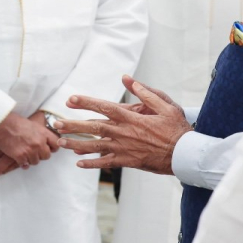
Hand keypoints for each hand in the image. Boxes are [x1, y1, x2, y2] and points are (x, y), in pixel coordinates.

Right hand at [0, 112, 58, 176]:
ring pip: (35, 161)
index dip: (51, 147)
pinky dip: (21, 162)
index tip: (47, 148)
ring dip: (30, 159)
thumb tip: (42, 141)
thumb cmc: (14, 122)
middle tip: (32, 151)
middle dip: (40, 155)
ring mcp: (30, 150)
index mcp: (43, 133)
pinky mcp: (20, 156)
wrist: (1, 124)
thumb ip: (39, 133)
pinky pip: (24, 164)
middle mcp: (39, 142)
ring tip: (23, 153)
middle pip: (46, 156)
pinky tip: (18, 158)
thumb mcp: (31, 124)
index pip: (55, 144)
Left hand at [53, 75, 191, 174]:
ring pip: (95, 146)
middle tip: (56, 123)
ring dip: (76, 144)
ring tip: (60, 143)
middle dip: (73, 125)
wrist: (186, 154)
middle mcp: (124, 133)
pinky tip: (78, 163)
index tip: (70, 99)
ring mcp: (124, 148)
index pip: (104, 107)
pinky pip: (106, 162)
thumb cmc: (177, 128)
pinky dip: (92, 163)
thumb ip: (145, 92)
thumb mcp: (165, 105)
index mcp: (131, 118)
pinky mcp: (128, 161)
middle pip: (94, 127)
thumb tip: (127, 79)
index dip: (86, 103)